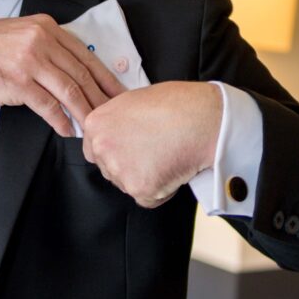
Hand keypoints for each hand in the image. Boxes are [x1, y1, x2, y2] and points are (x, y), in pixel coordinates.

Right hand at [0, 14, 124, 135]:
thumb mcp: (18, 35)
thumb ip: (45, 46)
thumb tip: (71, 70)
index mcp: (45, 27)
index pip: (85, 55)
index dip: (105, 78)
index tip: (119, 94)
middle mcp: (41, 40)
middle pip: (82, 74)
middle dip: (101, 98)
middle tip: (114, 116)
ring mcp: (29, 60)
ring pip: (70, 90)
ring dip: (84, 113)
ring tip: (93, 128)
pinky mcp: (17, 82)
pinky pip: (48, 105)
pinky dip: (60, 120)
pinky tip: (66, 130)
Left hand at [82, 81, 222, 207]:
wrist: (204, 119)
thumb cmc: (177, 104)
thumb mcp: (135, 101)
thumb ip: (118, 120)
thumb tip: (117, 132)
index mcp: (96, 124)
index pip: (94, 150)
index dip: (115, 151)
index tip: (130, 149)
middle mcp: (102, 148)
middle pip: (109, 169)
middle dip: (129, 165)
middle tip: (155, 151)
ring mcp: (120, 170)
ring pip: (128, 184)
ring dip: (146, 177)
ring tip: (168, 155)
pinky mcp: (140, 188)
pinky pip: (149, 198)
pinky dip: (162, 190)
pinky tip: (174, 168)